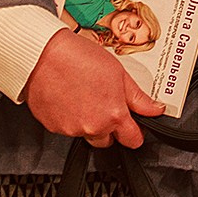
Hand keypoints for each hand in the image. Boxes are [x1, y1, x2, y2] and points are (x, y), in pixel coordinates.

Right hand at [24, 28, 163, 147]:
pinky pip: (66, 128)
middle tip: (105, 104)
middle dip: (110, 128)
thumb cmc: (79, 59)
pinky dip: (69, 118)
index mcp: (113, 115)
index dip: (136, 133)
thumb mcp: (119, 73)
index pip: (132, 140)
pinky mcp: (52, 127)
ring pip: (86, 133)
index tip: (135, 128)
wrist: (42, 56)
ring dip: (88, 122)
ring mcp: (70, 129)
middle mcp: (92, 127)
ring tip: (84, 95)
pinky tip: (69, 98)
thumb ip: (138, 97)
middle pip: (108, 140)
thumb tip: (155, 109)